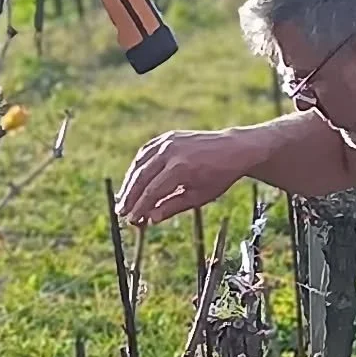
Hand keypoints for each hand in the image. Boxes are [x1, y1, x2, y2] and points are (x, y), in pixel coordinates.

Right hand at [116, 128, 254, 225]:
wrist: (233, 150)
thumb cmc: (219, 176)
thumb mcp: (199, 196)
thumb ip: (173, 206)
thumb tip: (151, 218)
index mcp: (180, 169)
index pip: (152, 191)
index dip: (140, 207)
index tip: (131, 219)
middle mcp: (170, 152)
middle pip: (142, 177)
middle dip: (130, 197)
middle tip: (121, 212)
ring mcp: (167, 141)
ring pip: (140, 164)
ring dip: (129, 182)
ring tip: (124, 199)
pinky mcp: (167, 137)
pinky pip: (145, 152)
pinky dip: (137, 166)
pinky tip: (133, 180)